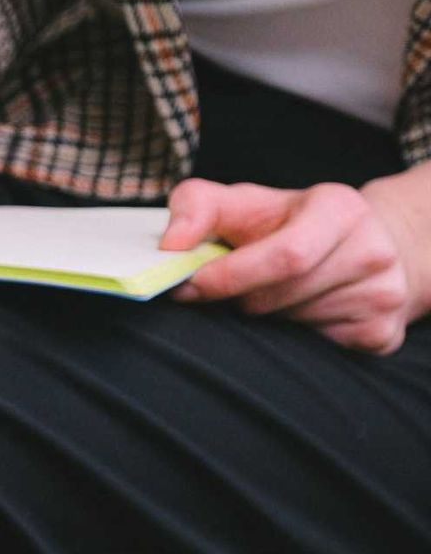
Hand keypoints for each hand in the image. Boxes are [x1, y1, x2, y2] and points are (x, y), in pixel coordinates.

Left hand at [161, 171, 430, 353]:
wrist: (366, 244)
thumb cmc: (289, 224)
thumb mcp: (244, 203)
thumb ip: (196, 207)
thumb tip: (170, 245)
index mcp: (341, 209)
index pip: (285, 256)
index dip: (229, 277)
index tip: (190, 284)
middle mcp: (373, 251)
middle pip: (279, 298)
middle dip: (240, 298)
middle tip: (233, 289)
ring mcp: (383, 296)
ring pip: (292, 327)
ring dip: (264, 317)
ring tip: (273, 292)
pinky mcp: (382, 334)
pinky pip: (314, 350)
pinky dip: (292, 338)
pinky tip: (300, 310)